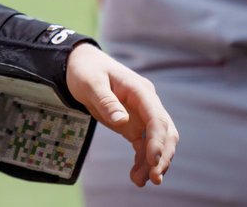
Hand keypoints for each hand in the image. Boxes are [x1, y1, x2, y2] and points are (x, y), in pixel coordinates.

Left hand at [64, 43, 177, 186]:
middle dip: (162, 155)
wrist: (81, 65)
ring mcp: (142, 114)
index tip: (153, 160)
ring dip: (154, 162)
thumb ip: (106, 101)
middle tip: (154, 178)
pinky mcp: (135, 124)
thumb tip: (122, 121)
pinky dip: (143, 161)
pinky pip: (145, 145)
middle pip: (165, 131)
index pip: (156, 117)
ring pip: (158, 141)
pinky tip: (136, 175)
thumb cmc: (86, 71)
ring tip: (140, 181)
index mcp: (140, 90)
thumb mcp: (91, 83)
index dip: (158, 140)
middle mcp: (147, 102)